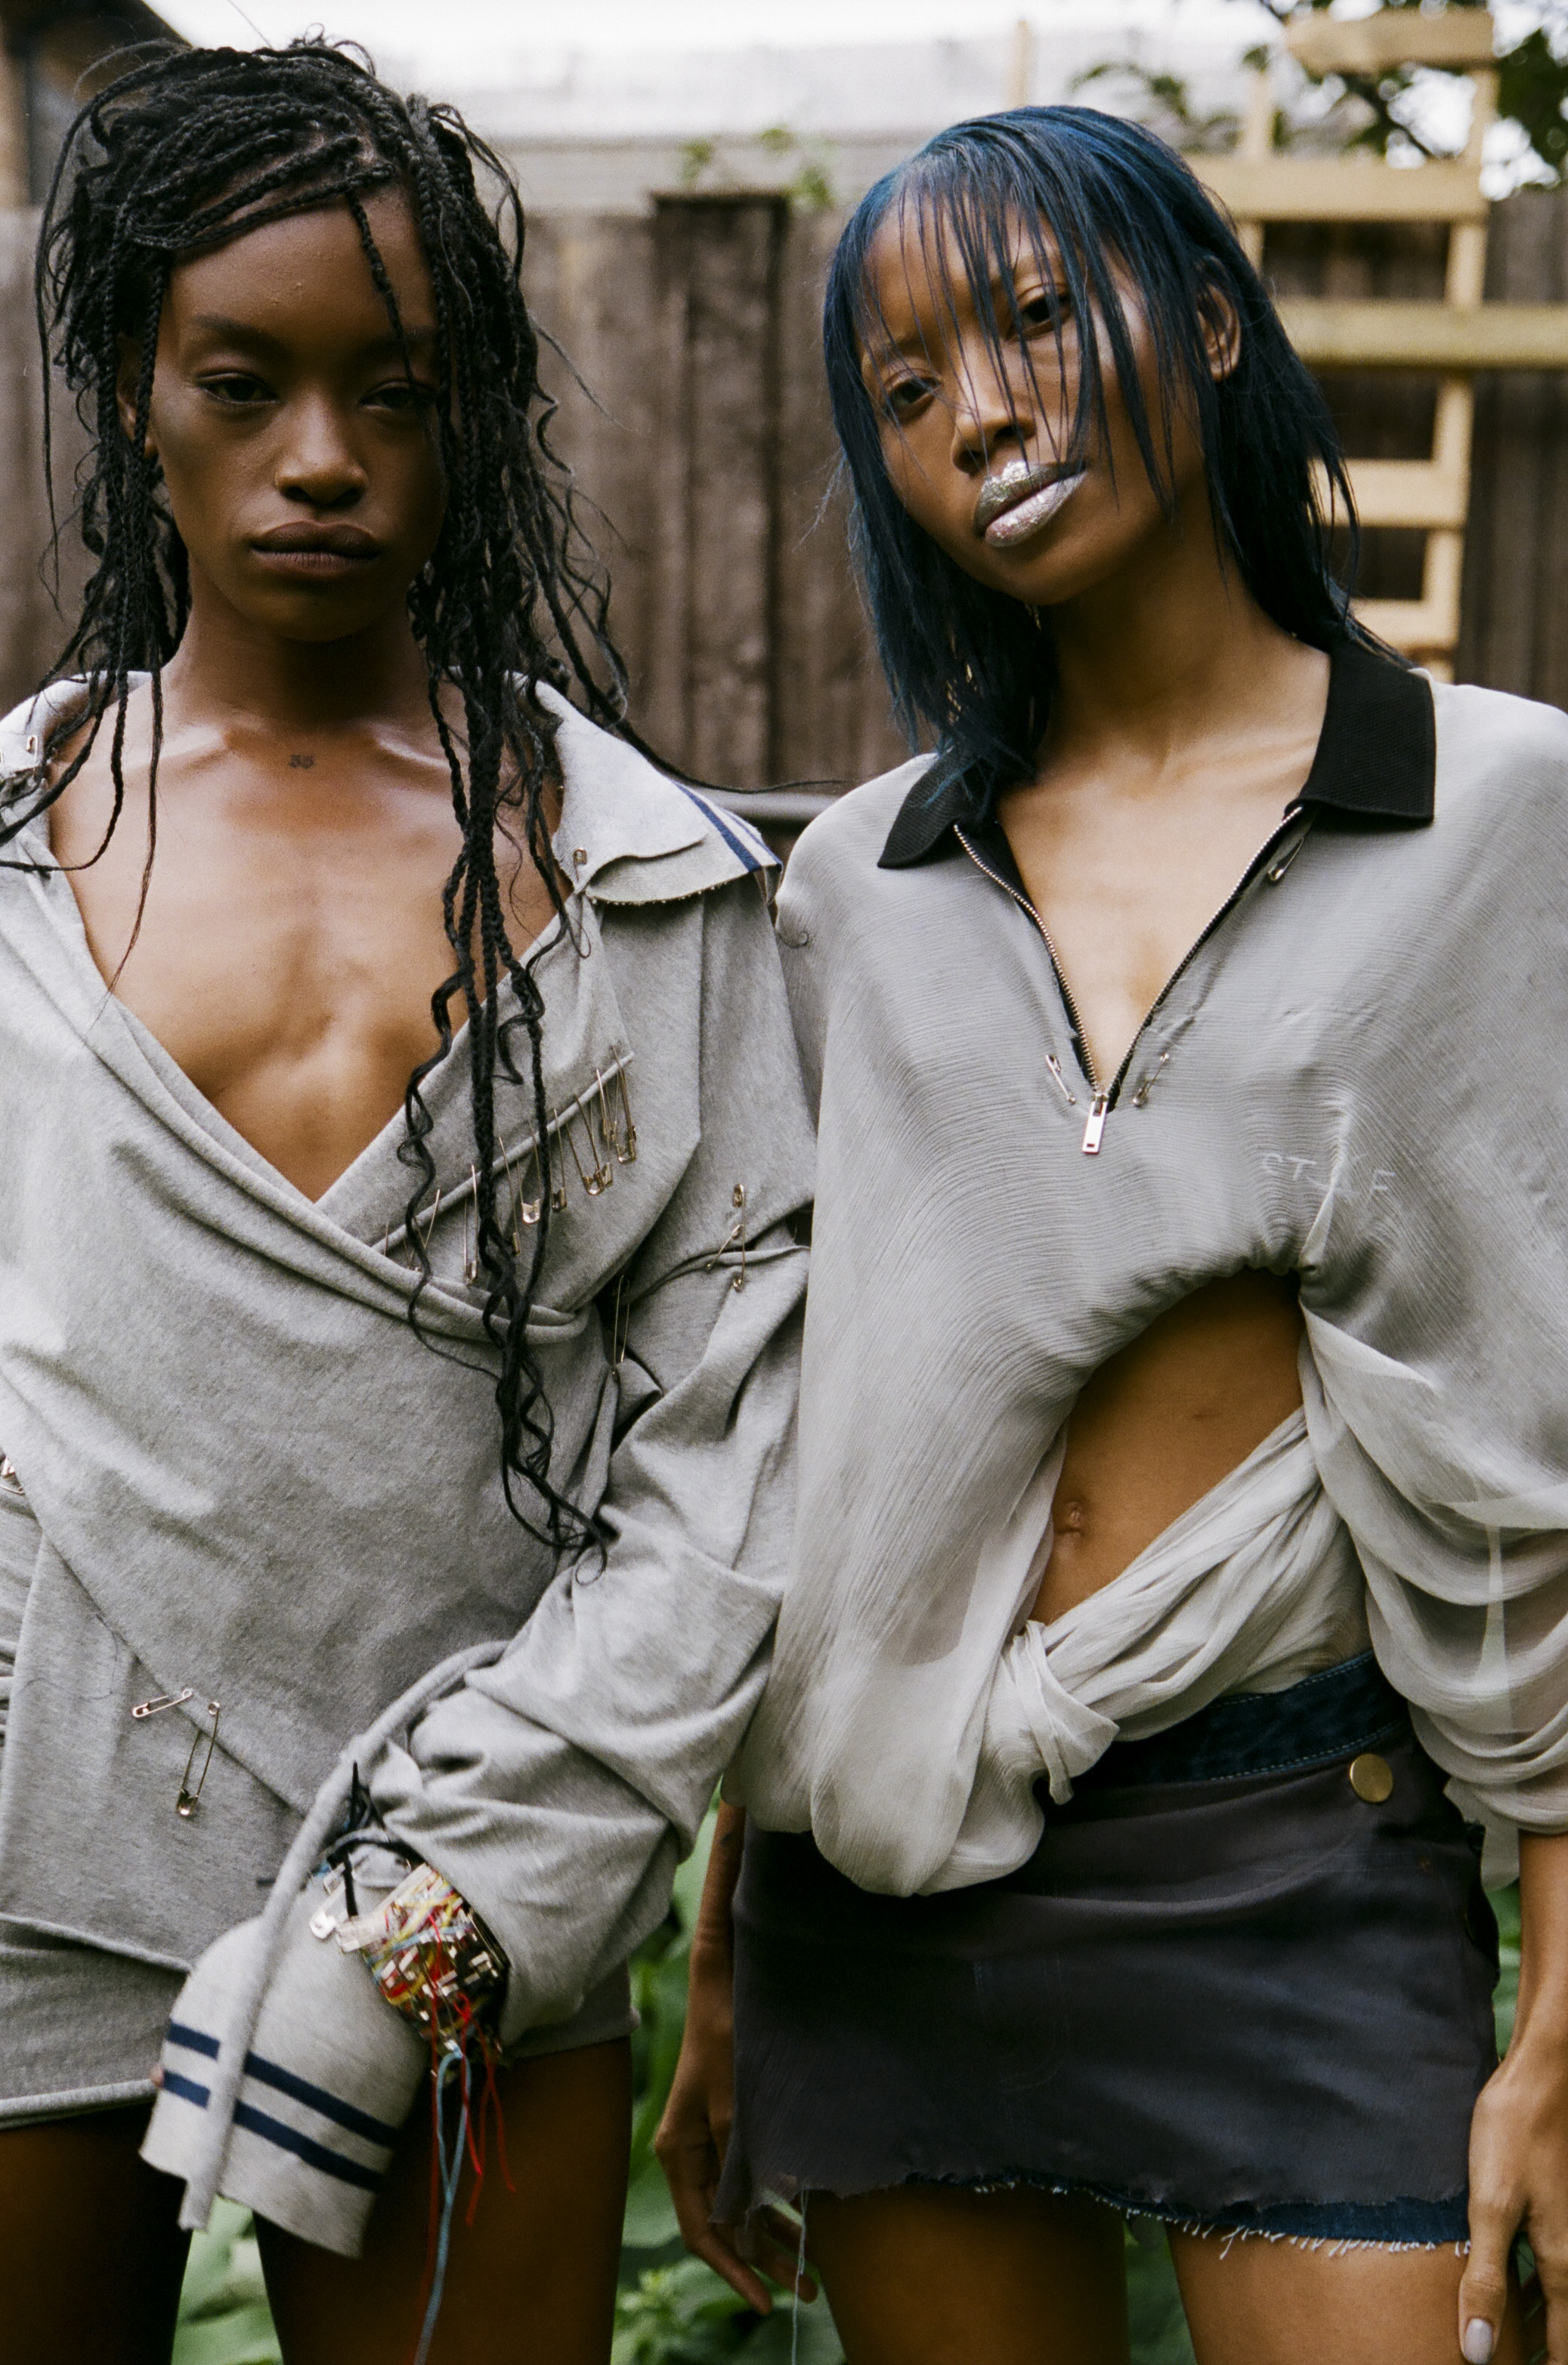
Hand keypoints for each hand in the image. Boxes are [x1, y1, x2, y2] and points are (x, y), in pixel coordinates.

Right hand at [654, 1939, 815, 2313]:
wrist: (726, 1983)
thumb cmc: (726, 2035)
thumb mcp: (734, 2103)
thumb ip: (738, 2163)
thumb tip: (748, 2225)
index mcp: (680, 2152)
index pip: (703, 2230)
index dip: (733, 2270)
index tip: (764, 2303)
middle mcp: (692, 2153)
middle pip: (725, 2225)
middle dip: (763, 2262)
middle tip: (808, 2291)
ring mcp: (712, 2141)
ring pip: (742, 2205)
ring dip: (776, 2236)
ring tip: (815, 2266)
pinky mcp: (734, 2126)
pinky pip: (753, 2178)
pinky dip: (778, 2201)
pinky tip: (809, 2216)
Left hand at [1460, 2035, 1567, 2361]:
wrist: (1543, 2073)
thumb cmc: (1516, 2133)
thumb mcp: (1491, 2206)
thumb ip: (1484, 2278)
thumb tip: (1478, 2352)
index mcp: (1561, 2262)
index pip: (1562, 2343)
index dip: (1543, 2364)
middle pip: (1561, 2321)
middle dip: (1540, 2346)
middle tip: (1500, 2359)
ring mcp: (1566, 2227)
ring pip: (1555, 2292)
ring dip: (1536, 2318)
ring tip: (1505, 2340)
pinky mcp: (1554, 2207)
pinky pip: (1547, 2263)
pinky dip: (1531, 2285)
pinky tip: (1510, 2284)